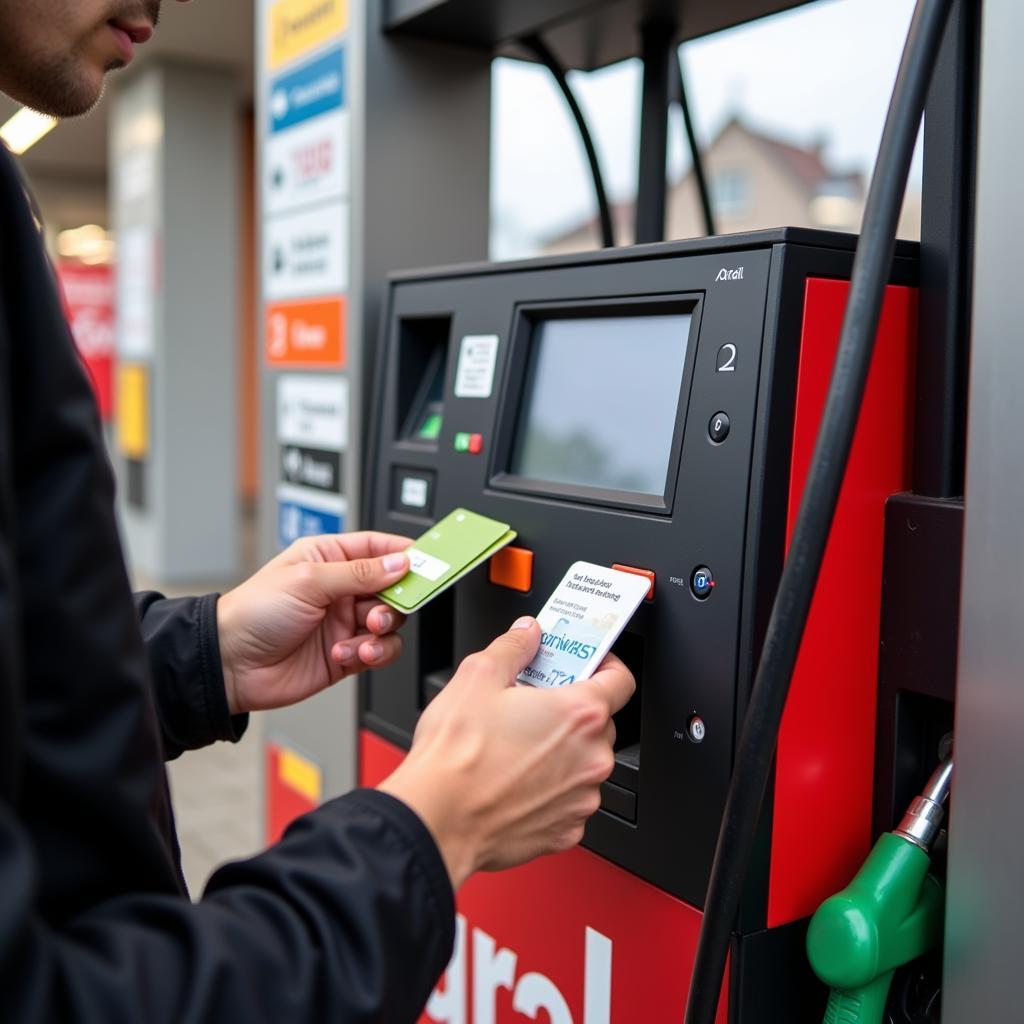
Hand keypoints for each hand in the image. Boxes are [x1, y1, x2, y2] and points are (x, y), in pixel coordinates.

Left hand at [216, 532, 411, 714]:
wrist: (230, 665)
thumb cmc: (253, 613)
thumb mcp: (307, 581)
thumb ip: (358, 572)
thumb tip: (399, 563)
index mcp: (329, 558)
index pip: (378, 547)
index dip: (405, 552)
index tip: (429, 560)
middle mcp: (340, 589)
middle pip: (393, 587)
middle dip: (396, 599)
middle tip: (384, 608)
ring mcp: (344, 622)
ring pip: (391, 621)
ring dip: (383, 630)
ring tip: (363, 635)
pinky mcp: (347, 654)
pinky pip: (379, 650)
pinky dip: (372, 653)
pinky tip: (348, 654)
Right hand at [378, 617, 634, 887]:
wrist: (436, 820)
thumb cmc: (456, 756)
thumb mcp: (477, 676)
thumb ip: (513, 647)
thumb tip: (527, 634)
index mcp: (579, 714)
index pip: (621, 680)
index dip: (605, 666)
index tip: (586, 665)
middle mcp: (592, 758)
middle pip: (600, 722)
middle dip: (572, 711)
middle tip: (537, 704)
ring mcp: (581, 798)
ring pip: (585, 763)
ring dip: (563, 752)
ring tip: (519, 746)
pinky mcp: (566, 830)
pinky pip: (570, 800)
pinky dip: (552, 789)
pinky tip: (518, 780)